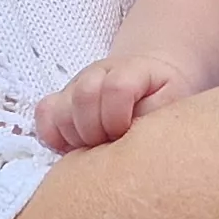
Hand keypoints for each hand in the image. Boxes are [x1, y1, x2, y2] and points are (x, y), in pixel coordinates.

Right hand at [37, 57, 188, 152]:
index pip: (116, 87)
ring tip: (96, 147)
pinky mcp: (60, 100)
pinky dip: (54, 136)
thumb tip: (131, 134)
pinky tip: (74, 146)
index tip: (128, 133)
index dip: (118, 117)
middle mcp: (98, 73)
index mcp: (131, 70)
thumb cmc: (164, 98)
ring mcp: (76, 85)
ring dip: (76, 137)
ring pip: (59, 109)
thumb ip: (156, 114)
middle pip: (83, 97)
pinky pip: (43, 115)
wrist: (151, 81)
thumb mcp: (174, 102)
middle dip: (97, 131)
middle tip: (111, 145)